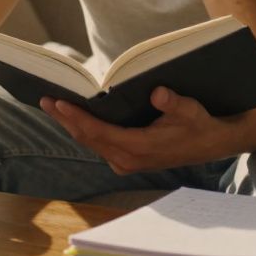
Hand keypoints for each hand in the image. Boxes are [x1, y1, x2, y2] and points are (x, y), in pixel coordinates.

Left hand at [39, 87, 232, 173]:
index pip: (99, 131)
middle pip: (88, 138)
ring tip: (51, 106)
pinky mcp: (127, 161)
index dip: (77, 117)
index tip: (59, 103)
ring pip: (90, 143)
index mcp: (139, 148)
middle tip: (44, 99)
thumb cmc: (199, 125)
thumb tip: (158, 93)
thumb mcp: (190, 110)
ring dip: (71, 125)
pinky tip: (72, 118)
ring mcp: (126, 163)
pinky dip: (83, 130)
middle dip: (65, 119)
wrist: (211, 145)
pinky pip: (98, 145)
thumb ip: (173, 103)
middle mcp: (127, 160)